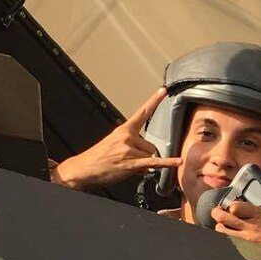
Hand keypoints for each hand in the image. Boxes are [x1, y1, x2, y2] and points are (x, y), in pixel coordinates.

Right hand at [52, 88, 178, 191]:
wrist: (84, 168)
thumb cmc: (97, 158)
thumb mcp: (113, 145)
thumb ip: (132, 148)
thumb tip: (146, 161)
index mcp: (123, 130)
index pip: (142, 112)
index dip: (153, 101)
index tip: (163, 91)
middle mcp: (127, 137)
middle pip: (151, 145)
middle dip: (144, 155)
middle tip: (127, 160)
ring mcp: (129, 149)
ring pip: (150, 156)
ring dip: (142, 164)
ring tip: (126, 166)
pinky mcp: (131, 162)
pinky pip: (153, 162)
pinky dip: (166, 163)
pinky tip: (176, 161)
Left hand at [211, 191, 260, 256]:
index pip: (237, 207)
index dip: (229, 205)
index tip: (230, 205)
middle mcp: (252, 227)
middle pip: (224, 218)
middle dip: (218, 214)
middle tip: (218, 213)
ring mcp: (249, 241)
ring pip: (223, 232)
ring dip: (221, 228)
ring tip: (223, 227)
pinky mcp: (249, 251)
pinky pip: (231, 244)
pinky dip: (228, 240)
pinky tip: (230, 239)